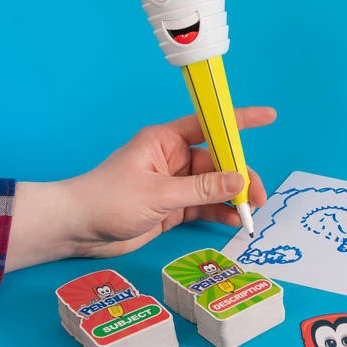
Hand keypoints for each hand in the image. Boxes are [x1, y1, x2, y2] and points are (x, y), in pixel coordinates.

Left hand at [4, 107, 275, 270]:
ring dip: (232, 197)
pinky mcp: (171, 207)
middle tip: (258, 196)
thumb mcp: (159, 194)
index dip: (238, 121)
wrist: (78, 229)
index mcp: (165, 141)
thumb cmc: (108, 200)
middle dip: (240, 175)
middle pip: (217, 161)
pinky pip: (203, 206)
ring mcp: (173, 184)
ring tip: (252, 212)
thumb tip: (239, 180)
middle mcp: (172, 158)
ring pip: (213, 186)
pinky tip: (235, 220)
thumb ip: (202, 189)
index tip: (268, 117)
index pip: (208, 124)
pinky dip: (219, 212)